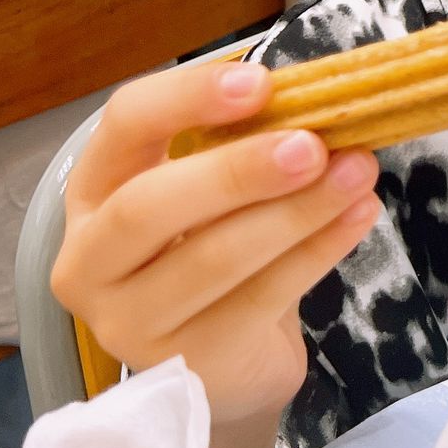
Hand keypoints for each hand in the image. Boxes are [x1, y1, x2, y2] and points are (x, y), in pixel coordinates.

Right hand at [50, 61, 382, 447]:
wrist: (228, 355)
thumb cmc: (214, 243)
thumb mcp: (213, 187)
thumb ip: (243, 143)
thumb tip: (317, 98)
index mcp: (93, 189)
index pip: (123, 125)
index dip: (186, 98)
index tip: (260, 82)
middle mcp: (89, 260)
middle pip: (149, 205)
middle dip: (238, 171)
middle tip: (313, 146)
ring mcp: (128, 322)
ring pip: (210, 259)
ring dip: (295, 211)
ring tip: (357, 173)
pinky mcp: (184, 365)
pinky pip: (256, 301)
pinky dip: (316, 253)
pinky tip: (357, 217)